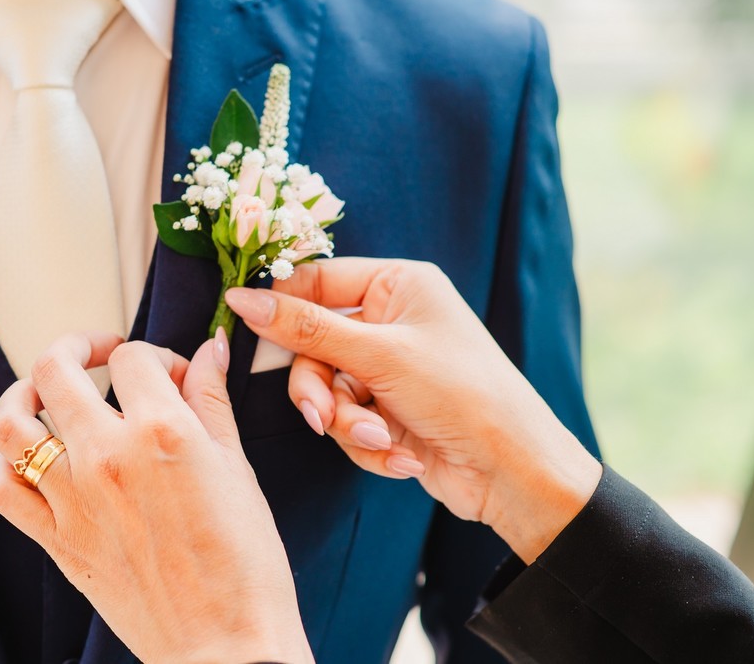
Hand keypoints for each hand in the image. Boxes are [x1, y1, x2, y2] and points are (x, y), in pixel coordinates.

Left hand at [0, 332, 312, 663]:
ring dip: (23, 392)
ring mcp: (73, 499)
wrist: (225, 645)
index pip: (135, 358)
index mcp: (162, 432)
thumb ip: (213, 401)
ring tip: (44, 390)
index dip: (153, 355)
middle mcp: (108, 456)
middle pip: (57, 369)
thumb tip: (209, 350)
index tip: (169, 374)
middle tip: (97, 353)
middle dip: (78, 346)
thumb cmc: (244, 564)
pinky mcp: (56, 541)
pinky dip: (7, 462)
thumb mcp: (238, 468)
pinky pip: (4, 489)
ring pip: (12, 422)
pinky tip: (31, 454)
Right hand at [225, 258, 601, 562]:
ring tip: (378, 440)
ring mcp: (387, 368)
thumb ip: (304, 328)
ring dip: (346, 422)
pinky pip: (345, 421)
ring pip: (325, 389)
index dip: (279, 306)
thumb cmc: (462, 394)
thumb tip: (241, 299)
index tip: (240, 324)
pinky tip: (403, 458)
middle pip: (312, 345)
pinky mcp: (386, 411)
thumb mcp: (379, 356)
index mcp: (397, 285)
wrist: (513, 472)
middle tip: (323, 417)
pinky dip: (366, 443)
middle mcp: (390, 321)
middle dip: (320, 389)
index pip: (316, 281)